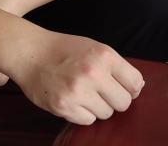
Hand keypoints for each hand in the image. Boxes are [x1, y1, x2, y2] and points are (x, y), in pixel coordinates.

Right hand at [9, 30, 144, 125]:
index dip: (131, 88)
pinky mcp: (64, 107)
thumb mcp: (94, 47)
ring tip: (85, 93)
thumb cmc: (64, 49)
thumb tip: (137, 88)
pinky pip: (88, 120)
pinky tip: (75, 100)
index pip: (134, 83)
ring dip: (99, 107)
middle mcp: (93, 73)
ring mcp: (78, 92)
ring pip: (106, 113)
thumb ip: (116, 66)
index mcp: (104, 56)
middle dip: (116, 100)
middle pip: (123, 102)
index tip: (124, 88)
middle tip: (103, 92)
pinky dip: (84, 113)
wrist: (30, 53)